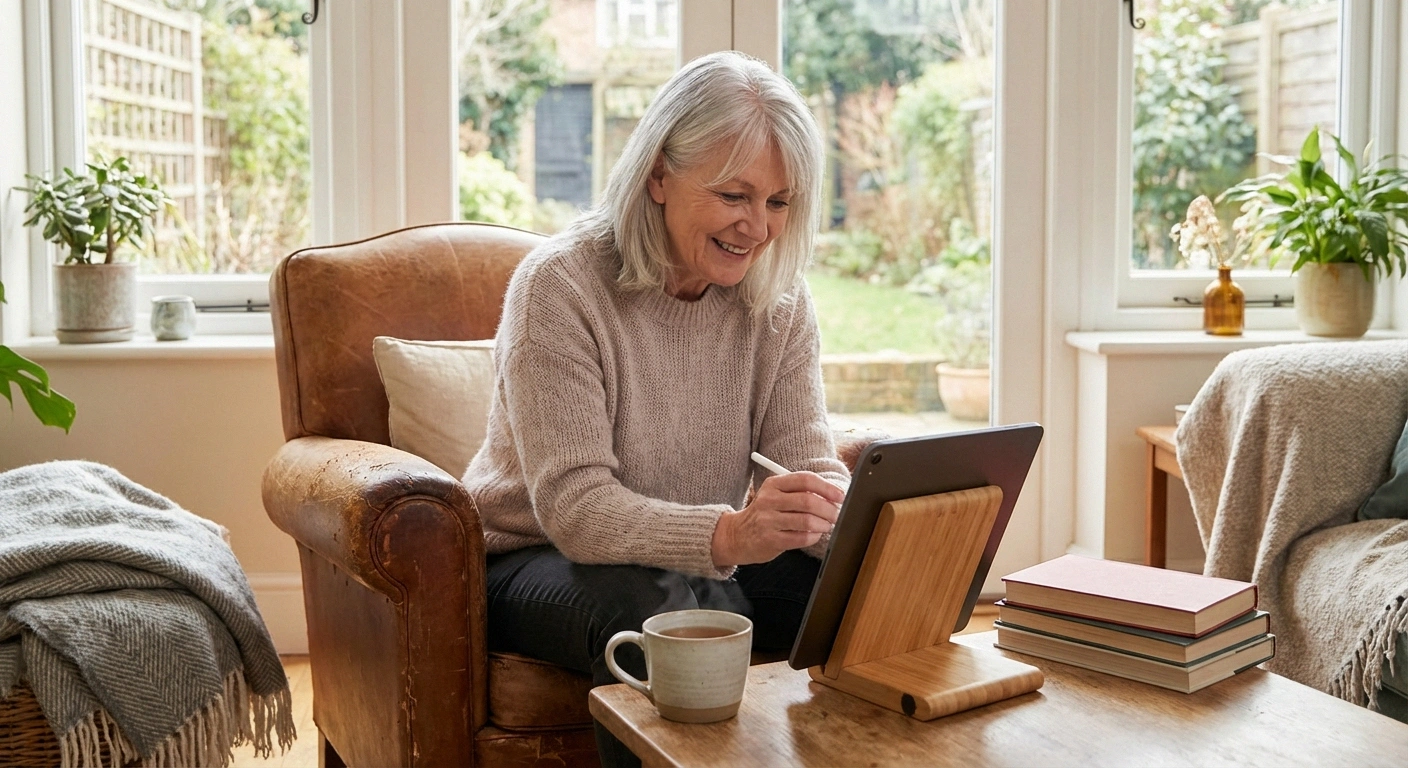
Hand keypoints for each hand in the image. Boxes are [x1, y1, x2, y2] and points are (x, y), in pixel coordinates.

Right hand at [711, 472, 844, 566]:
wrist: (737, 535)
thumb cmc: (764, 514)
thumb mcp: (776, 495)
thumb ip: (800, 492)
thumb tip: (833, 496)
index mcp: (773, 484)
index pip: (805, 480)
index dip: (827, 488)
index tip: (840, 496)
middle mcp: (769, 500)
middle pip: (808, 501)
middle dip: (829, 509)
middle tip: (836, 514)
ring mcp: (768, 521)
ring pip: (807, 521)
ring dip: (823, 524)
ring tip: (826, 525)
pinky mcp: (771, 540)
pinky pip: (801, 538)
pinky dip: (813, 537)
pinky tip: (814, 535)